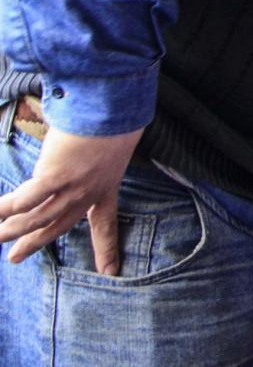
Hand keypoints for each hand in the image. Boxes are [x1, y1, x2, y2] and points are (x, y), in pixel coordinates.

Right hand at [0, 123, 145, 272]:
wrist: (115, 108)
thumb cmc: (116, 118)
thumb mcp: (113, 143)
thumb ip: (94, 156)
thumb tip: (76, 152)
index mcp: (107, 187)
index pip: (106, 223)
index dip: (107, 249)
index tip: (109, 272)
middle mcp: (89, 193)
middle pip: (58, 225)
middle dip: (36, 243)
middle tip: (14, 258)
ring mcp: (72, 188)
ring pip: (36, 217)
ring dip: (13, 229)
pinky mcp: (54, 177)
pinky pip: (24, 200)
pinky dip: (5, 209)